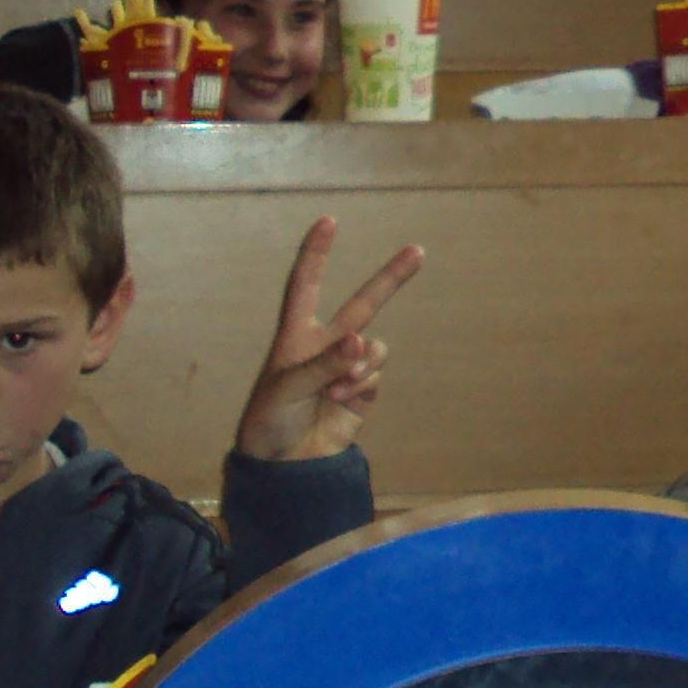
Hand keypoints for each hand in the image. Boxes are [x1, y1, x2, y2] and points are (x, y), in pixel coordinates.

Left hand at [234, 218, 420, 463]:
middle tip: (418, 251)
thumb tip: (362, 342)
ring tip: (338, 387)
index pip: (305, 285)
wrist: (283, 466)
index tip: (329, 221)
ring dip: (362, 363)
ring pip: (373, 347)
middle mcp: (326, 345)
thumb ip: (325, 363)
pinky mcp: (362, 392)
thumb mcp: (287, 387)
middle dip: (391, 278)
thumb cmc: (269, 420)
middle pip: (364, 303)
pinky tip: (341, 401)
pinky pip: (375, 374)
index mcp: (296, 336)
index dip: (316, 253)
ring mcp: (347, 368)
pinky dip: (363, 384)